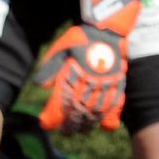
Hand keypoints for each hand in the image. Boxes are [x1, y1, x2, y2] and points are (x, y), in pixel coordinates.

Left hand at [33, 0, 141, 134]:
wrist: (106, 27)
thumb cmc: (80, 38)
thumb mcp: (60, 49)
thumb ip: (50, 68)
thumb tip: (39, 85)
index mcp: (71, 74)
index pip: (59, 103)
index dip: (52, 117)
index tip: (47, 123)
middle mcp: (88, 81)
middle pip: (77, 111)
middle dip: (70, 124)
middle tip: (66, 131)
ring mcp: (105, 83)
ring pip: (95, 110)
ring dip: (88, 123)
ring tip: (82, 130)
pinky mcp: (118, 81)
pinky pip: (116, 103)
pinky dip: (112, 116)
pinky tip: (106, 126)